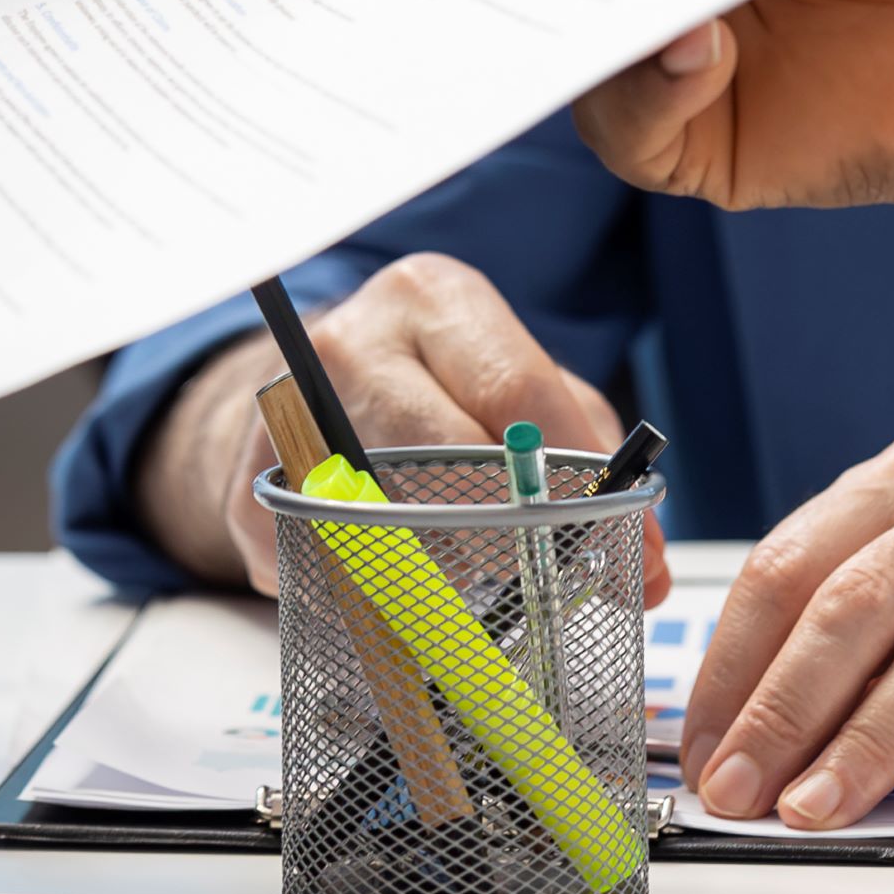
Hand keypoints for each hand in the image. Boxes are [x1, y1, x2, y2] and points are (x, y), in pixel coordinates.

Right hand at [132, 256, 670, 608]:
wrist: (316, 389)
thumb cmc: (441, 389)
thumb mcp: (518, 386)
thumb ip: (588, 456)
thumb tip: (642, 564)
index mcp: (433, 299)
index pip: (517, 392)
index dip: (580, 477)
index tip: (623, 541)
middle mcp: (354, 340)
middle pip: (448, 459)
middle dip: (512, 534)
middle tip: (548, 580)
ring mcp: (289, 410)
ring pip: (388, 524)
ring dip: (443, 575)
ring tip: (471, 585)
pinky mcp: (251, 486)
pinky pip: (328, 566)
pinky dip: (369, 594)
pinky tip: (391, 580)